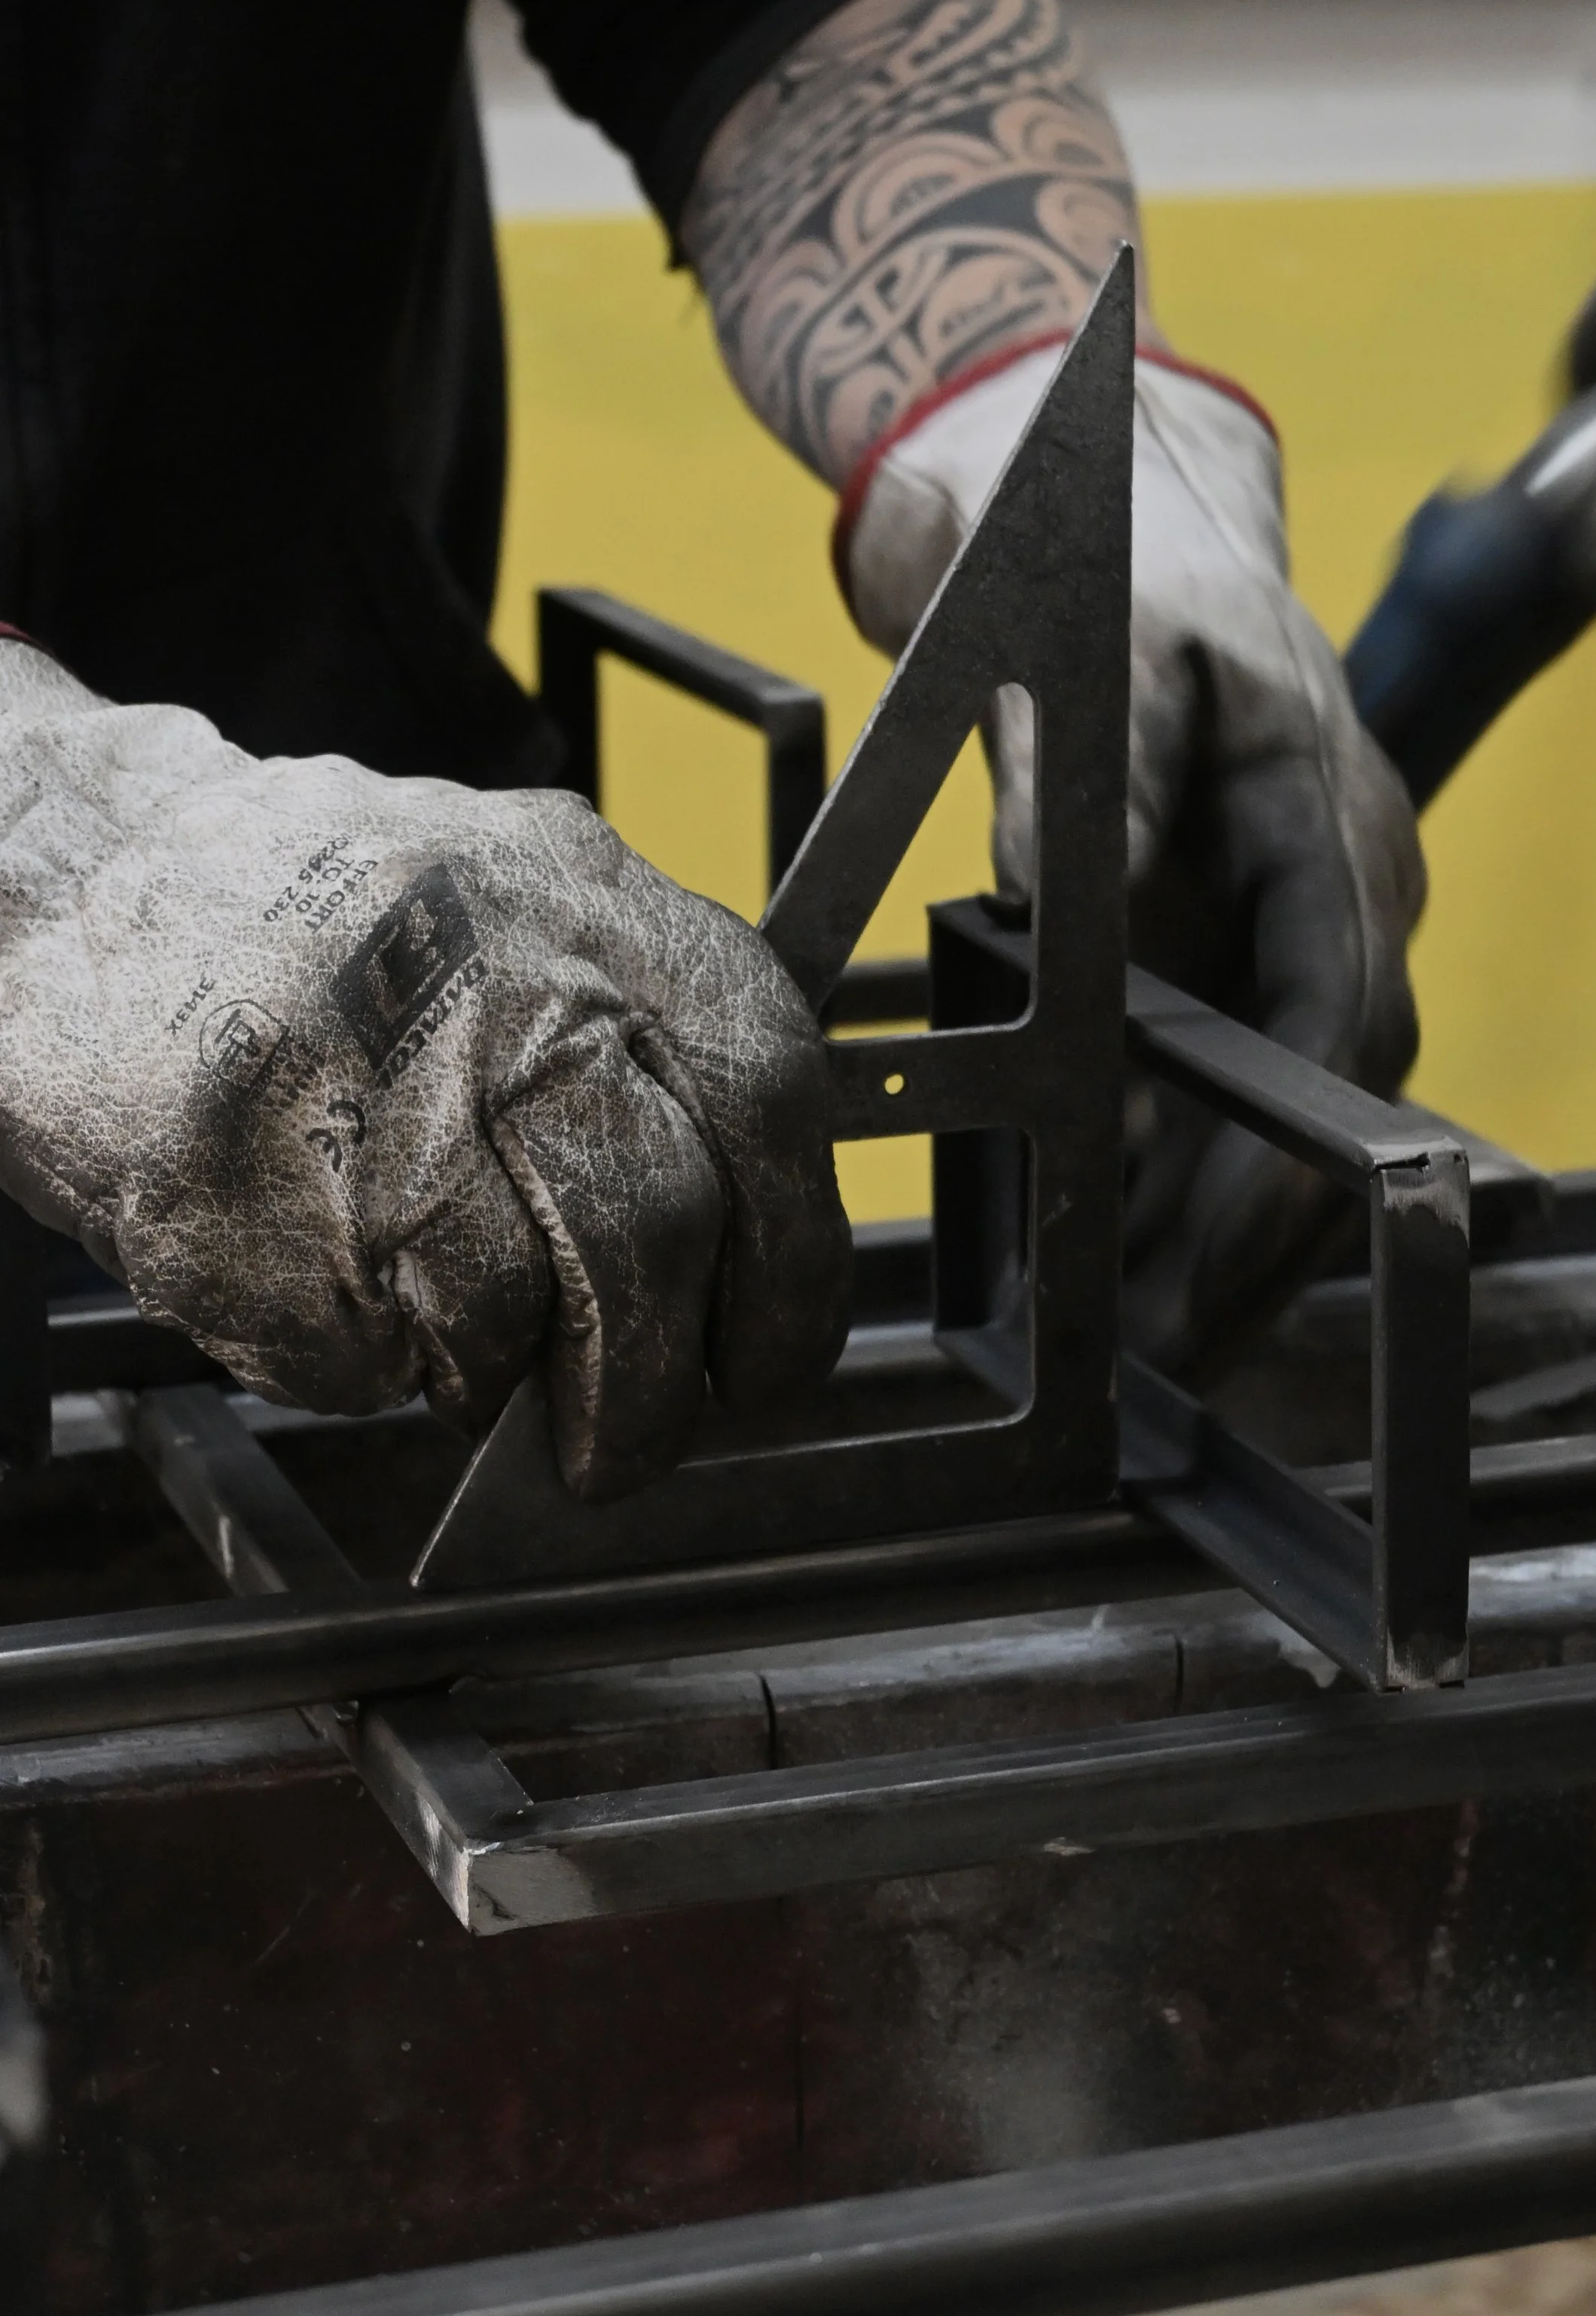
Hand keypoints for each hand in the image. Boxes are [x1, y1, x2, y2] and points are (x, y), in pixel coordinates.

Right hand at [0, 646, 848, 1497]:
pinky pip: (350, 1353)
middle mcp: (488, 977)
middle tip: (624, 1444)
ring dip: (486, 1373)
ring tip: (435, 1322)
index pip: (768, 1103)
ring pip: (497, 1313)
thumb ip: (646, 1055)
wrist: (83, 871)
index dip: (793, 1267)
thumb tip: (743, 1270)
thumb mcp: (527, 913)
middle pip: (646, 1229)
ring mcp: (351, 1077)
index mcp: (594, 905)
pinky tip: (319, 1274)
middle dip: (649, 1387)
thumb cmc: (329, 922)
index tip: (769, 1359)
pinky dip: (358, 1364)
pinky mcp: (227, 1178)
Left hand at [842, 342, 1425, 1378]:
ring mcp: (1293, 913)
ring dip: (1219, 1220)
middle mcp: (1337, 878)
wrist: (1121, 516)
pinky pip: (1228, 1072)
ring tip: (1132, 1336)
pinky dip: (1182, 1163)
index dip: (1294, 1140)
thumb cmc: (1121, 570)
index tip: (1228, 1242)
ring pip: (1286, 1100)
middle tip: (1168, 1342)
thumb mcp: (1104, 649)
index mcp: (1329, 807)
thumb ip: (1101, 776)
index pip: (1341, 1002)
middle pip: (1332, 1085)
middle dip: (1261, 1226)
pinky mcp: (1237, 935)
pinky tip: (1115, 1245)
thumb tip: (1076, 892)